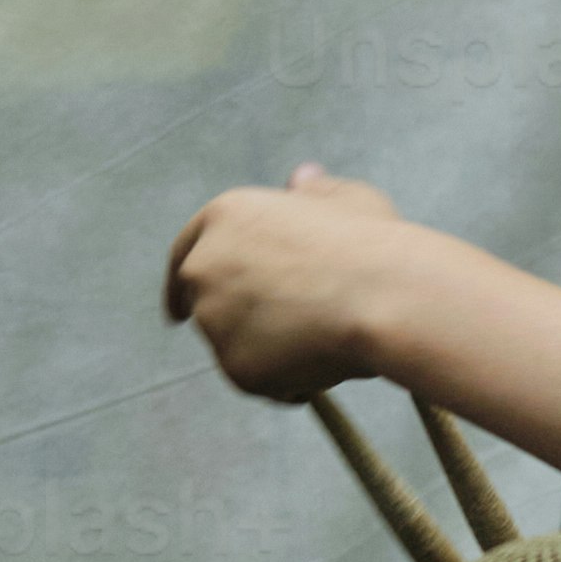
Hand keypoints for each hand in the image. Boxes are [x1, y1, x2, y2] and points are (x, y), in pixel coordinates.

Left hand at [163, 161, 409, 405]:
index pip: (184, 255)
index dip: (181, 285)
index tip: (177, 312)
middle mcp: (205, 267)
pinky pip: (262, 383)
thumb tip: (300, 179)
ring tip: (326, 337)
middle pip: (206, 305)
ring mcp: (216, 321)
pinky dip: (288, 383)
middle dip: (234, 321)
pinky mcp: (235, 368)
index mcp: (223, 217)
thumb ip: (312, 193)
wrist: (384, 296)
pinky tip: (327, 363)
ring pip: (237, 348)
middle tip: (282, 330)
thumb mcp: (345, 200)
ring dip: (270, 351)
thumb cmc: (371, 245)